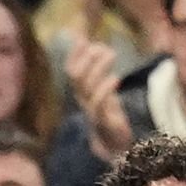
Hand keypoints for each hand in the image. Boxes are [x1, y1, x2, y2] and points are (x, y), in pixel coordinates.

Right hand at [67, 40, 133, 160]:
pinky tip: (115, 77)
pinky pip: (98, 102)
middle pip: (75, 76)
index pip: (70, 71)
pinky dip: (106, 87)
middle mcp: (83, 101)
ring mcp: (91, 111)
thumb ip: (99, 71)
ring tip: (113, 55)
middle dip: (87, 57)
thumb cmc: (110, 115)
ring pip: (86, 85)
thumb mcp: (104, 91)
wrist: (115, 147)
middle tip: (103, 47)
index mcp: (81, 93)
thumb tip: (96, 47)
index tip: (83, 37)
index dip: (74, 54)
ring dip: (99, 66)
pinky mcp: (103, 121)